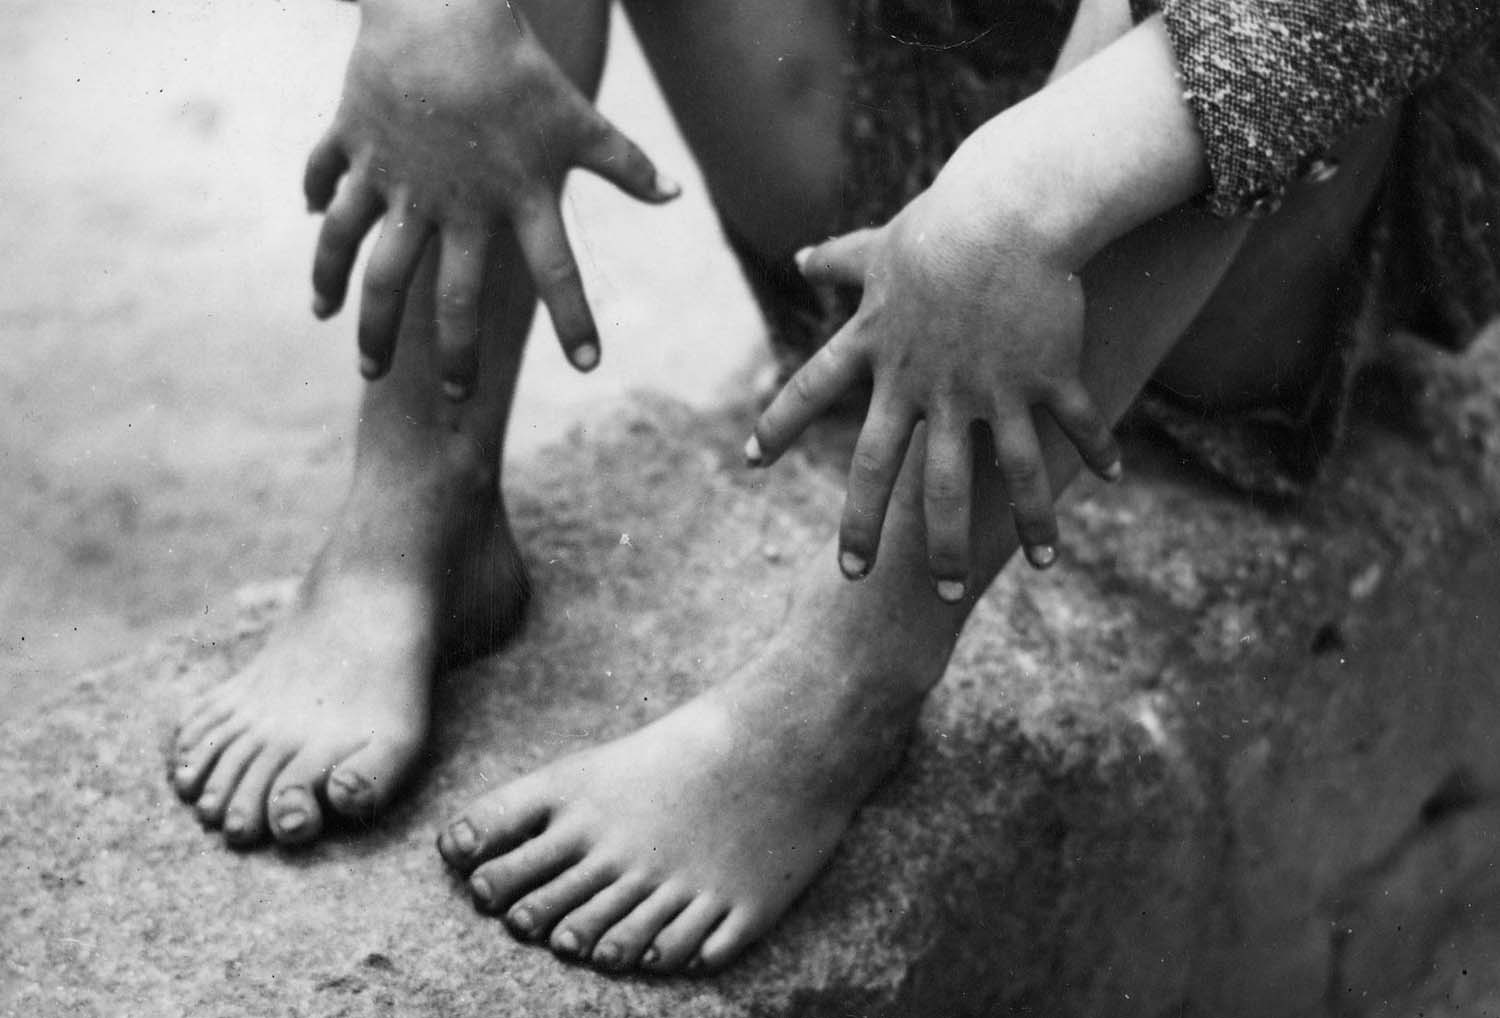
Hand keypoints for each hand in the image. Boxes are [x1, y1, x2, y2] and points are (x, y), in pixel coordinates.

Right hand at [304, 0, 677, 396]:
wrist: (440, 6)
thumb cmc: (516, 67)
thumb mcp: (577, 118)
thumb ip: (625, 165)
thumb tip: (676, 196)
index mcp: (517, 194)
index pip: (558, 269)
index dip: (576, 318)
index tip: (590, 365)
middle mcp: (457, 201)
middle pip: (453, 296)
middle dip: (456, 352)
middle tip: (456, 400)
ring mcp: (399, 180)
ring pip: (374, 268)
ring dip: (369, 321)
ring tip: (367, 367)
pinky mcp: (355, 150)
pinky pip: (330, 199)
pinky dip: (320, 239)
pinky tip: (319, 288)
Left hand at [746, 154, 1120, 600]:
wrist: (1011, 206)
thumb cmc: (945, 224)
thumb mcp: (883, 245)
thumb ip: (841, 259)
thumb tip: (799, 254)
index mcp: (877, 348)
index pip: (811, 390)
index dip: (779, 425)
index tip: (751, 461)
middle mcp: (923, 381)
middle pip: (885, 471)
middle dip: (867, 529)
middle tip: (857, 579)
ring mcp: (985, 386)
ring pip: (996, 475)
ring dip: (1021, 523)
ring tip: (1045, 564)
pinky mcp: (1043, 373)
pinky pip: (1070, 423)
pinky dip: (1095, 448)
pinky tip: (1111, 476)